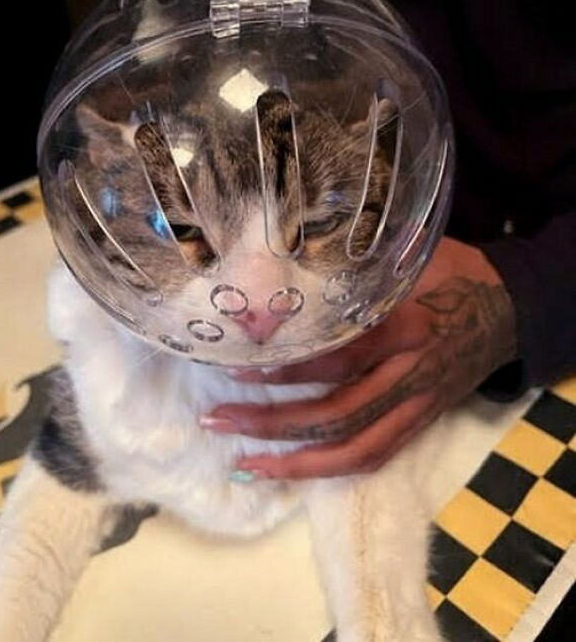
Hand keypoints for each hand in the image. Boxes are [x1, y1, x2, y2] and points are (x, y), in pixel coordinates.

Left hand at [201, 237, 516, 479]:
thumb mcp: (405, 256)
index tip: (239, 365)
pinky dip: (329, 469)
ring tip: (244, 464)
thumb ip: (353, 270)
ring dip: (295, 462)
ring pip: (354, 448)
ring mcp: (417, 405)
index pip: (339, 356)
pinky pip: (375, 455)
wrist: (507, 308)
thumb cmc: (450, 271)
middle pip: (337, 413)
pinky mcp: (421, 422)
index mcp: (406, 325)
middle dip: (273, 423)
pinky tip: (289, 470)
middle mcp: (410, 373)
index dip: (289, 368)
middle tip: (218, 421)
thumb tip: (280, 276)